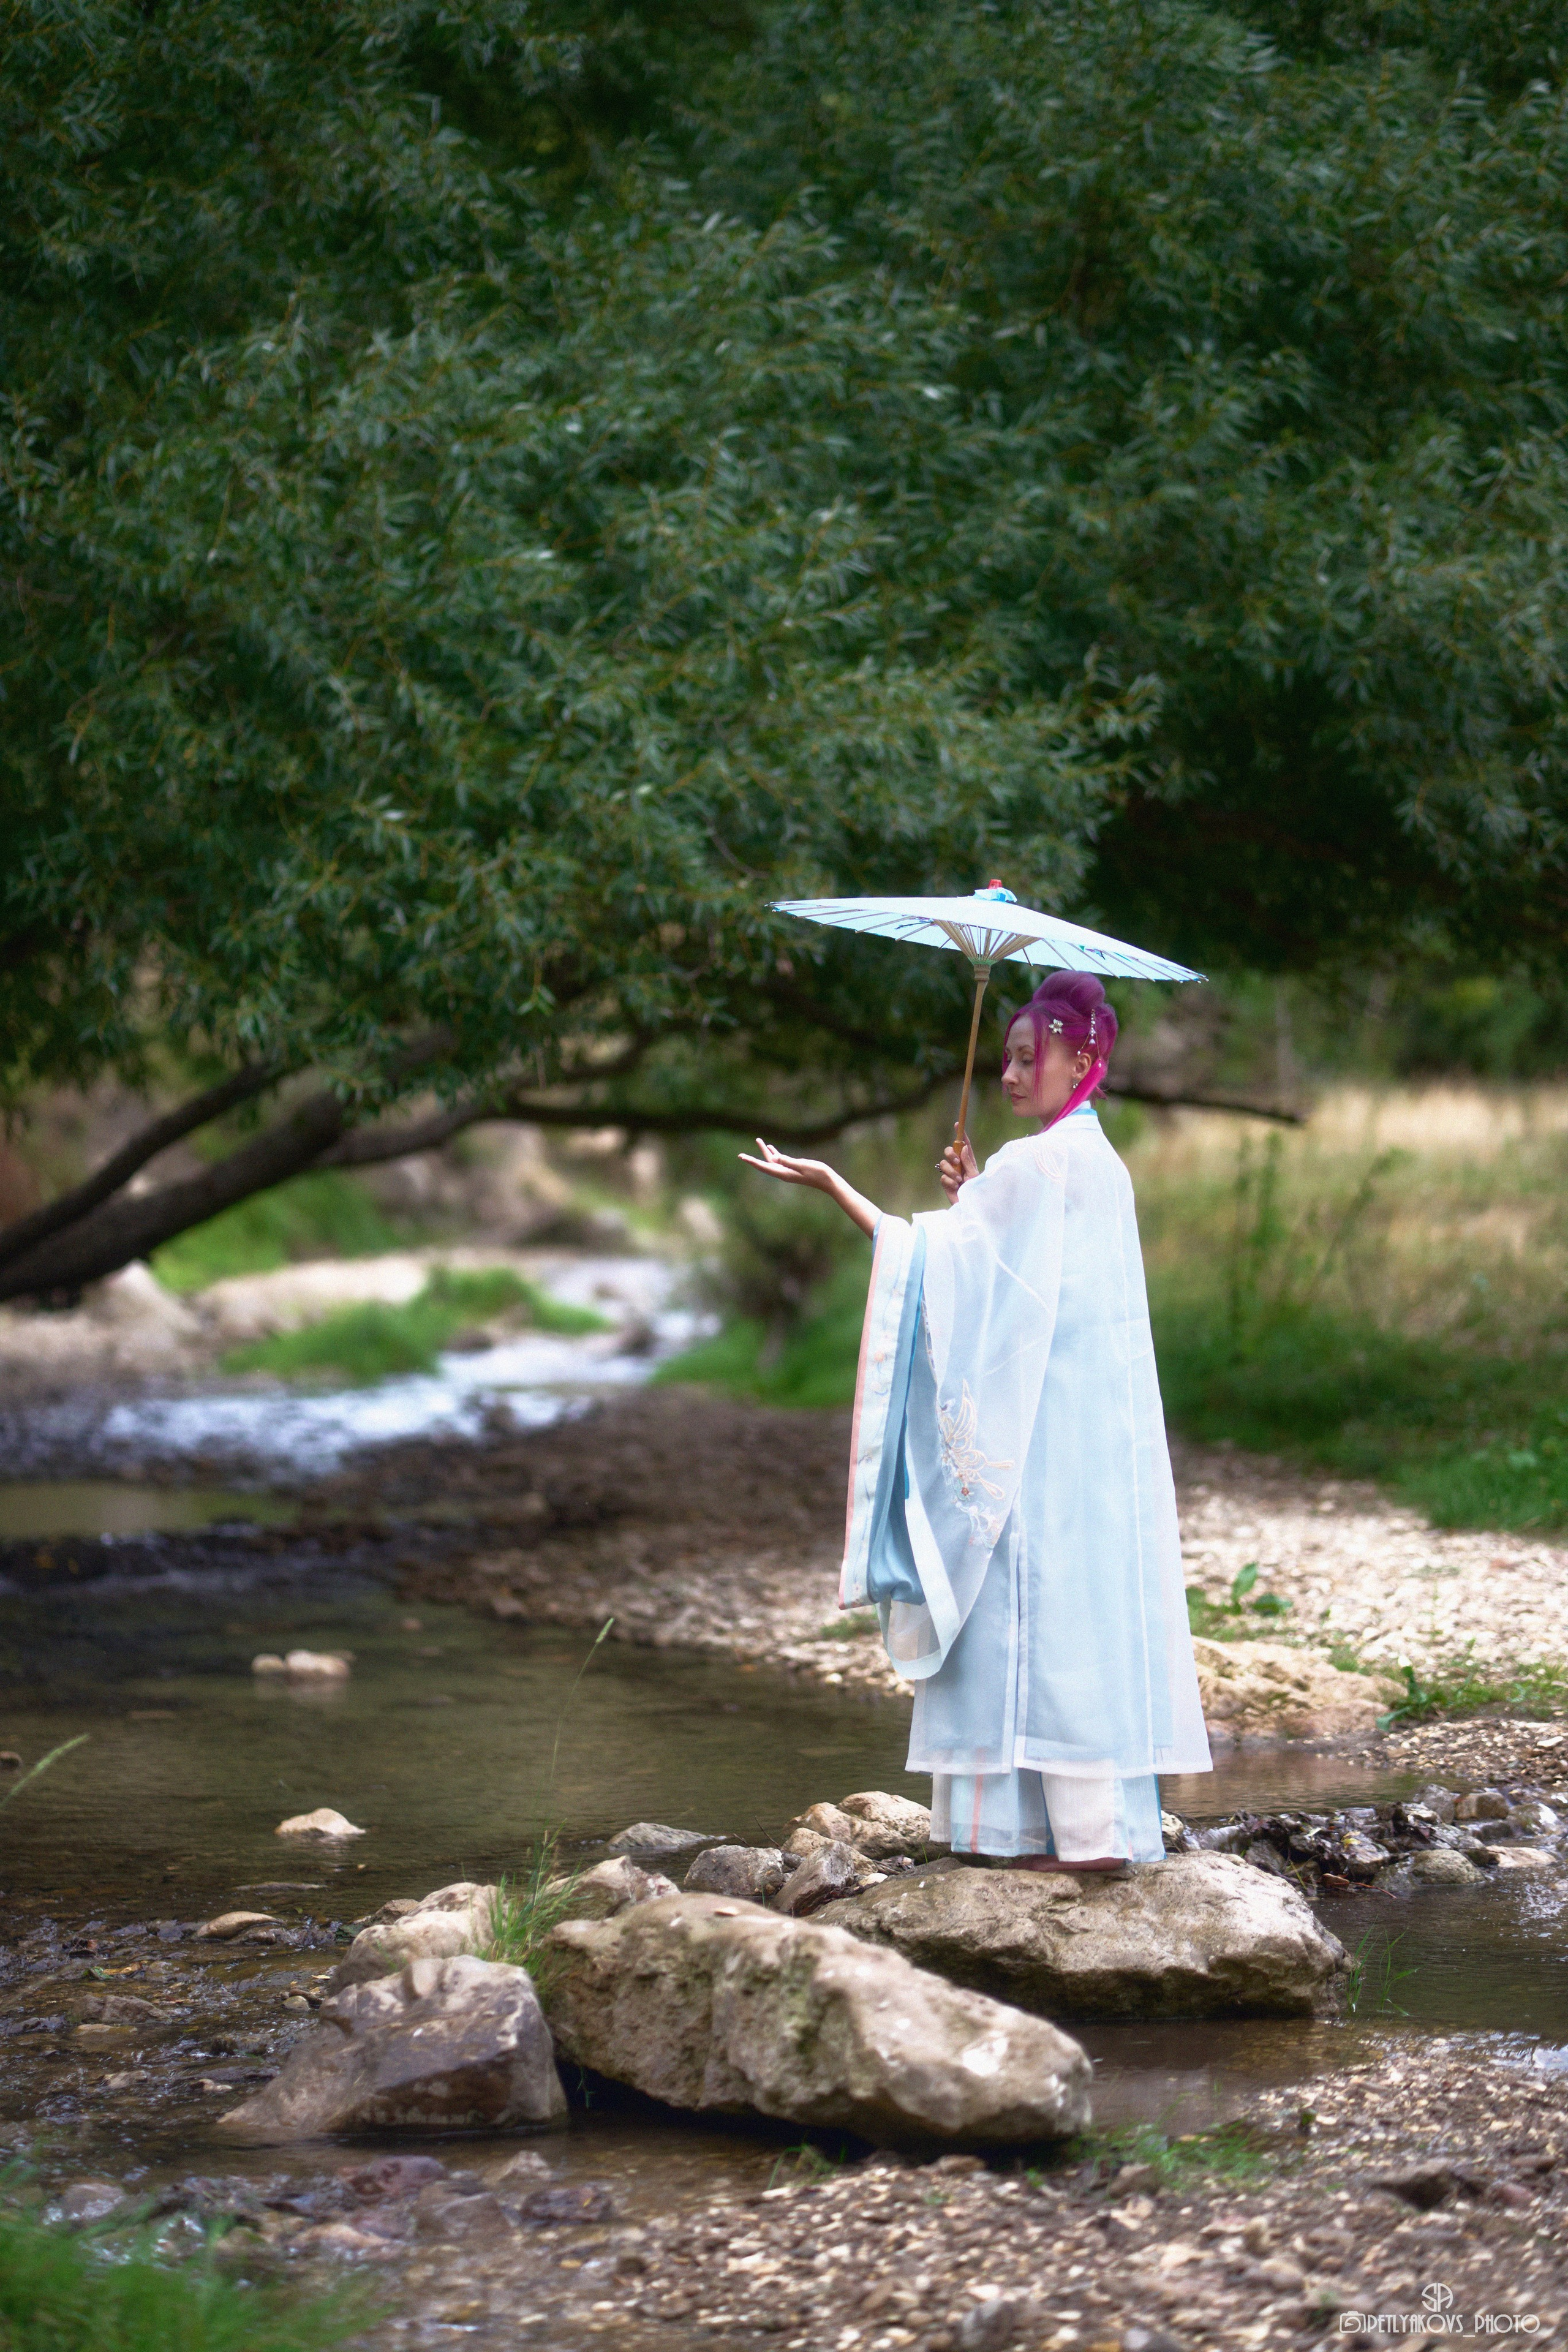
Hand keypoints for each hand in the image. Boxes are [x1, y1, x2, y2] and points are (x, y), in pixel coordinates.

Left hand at [739, 1140, 880, 1236]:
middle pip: (764, 1165)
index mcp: (784, 1173)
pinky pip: (780, 1160)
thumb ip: (789, 1161)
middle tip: (740, 1155)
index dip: (752, 1162)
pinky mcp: (793, 1168)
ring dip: (765, 1152)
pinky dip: (774, 1153)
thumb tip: (775, 1158)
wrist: (830, 1182)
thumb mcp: (803, 1165)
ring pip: (772, 1161)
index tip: (741, 1157)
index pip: (764, 1167)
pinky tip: (772, 1148)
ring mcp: (788, 1171)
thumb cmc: (819, 1174)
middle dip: (753, 1159)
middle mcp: (783, 1173)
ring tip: (758, 1141)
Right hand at [937, 1137, 977, 1203]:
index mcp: (968, 1162)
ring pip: (943, 1163)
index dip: (961, 1135)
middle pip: (949, 1151)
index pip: (964, 1145)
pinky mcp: (946, 1182)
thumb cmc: (976, 1191)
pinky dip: (949, 1181)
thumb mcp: (974, 1175)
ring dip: (951, 1171)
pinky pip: (943, 1176)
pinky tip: (955, 1187)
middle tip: (956, 1161)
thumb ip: (968, 1161)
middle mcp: (959, 1166)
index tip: (957, 1124)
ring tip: (959, 1180)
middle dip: (950, 1154)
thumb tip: (962, 1147)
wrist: (969, 1206)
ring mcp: (951, 1173)